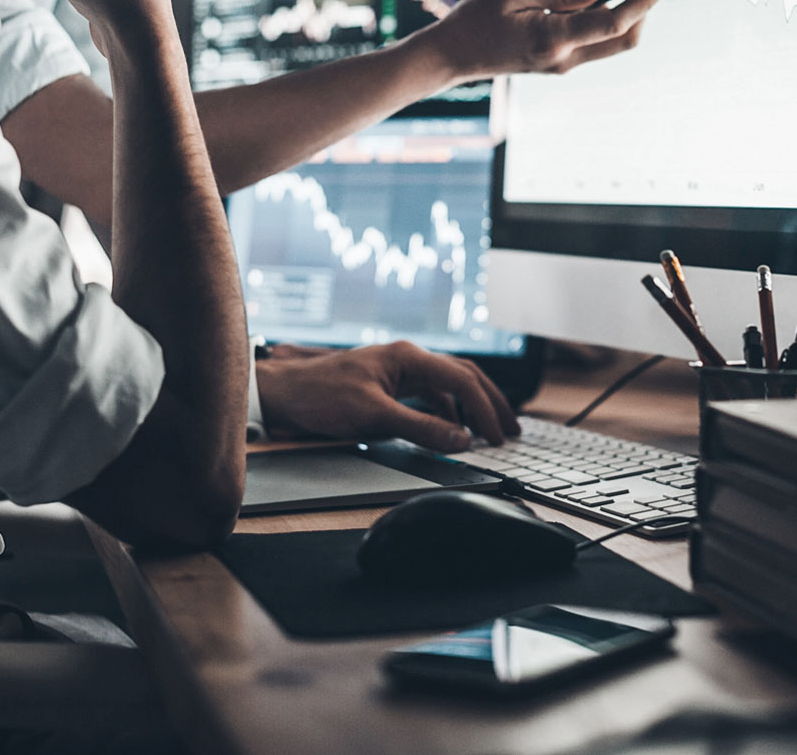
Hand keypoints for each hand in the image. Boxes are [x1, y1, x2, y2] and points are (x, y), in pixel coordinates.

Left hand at [254, 341, 519, 450]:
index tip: (497, 437)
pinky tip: (452, 430)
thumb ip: (420, 428)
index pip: (462, 379)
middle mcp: (407, 358)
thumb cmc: (321, 396)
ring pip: (448, 385)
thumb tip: (462, 440)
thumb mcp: (373, 417)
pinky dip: (447, 412)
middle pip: (463, 376)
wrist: (284, 392)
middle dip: (490, 402)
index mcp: (407, 356)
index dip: (484, 410)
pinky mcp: (389, 384)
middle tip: (512, 430)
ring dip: (470, 408)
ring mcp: (398, 370)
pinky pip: (430, 395)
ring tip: (489, 432)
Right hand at [424, 0, 669, 79]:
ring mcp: (561, 64)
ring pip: (605, 36)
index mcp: (553, 39)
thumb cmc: (474, 20)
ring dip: (599, 3)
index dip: (645, 0)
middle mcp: (563, 58)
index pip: (615, 22)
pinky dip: (584, 13)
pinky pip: (586, 36)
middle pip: (623, 38)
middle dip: (638, 6)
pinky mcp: (556, 61)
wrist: (450, 56)